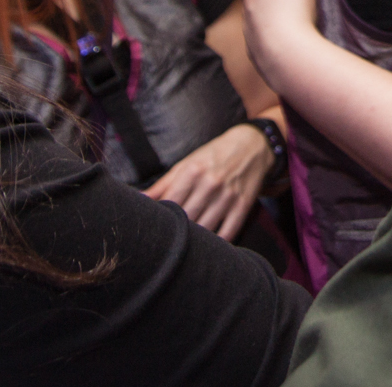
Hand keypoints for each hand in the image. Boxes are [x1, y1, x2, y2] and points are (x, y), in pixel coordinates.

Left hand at [144, 123, 273, 238]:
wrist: (252, 145)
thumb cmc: (214, 155)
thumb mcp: (187, 163)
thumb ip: (163, 184)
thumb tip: (139, 199)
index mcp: (193, 172)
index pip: (170, 202)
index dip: (161, 217)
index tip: (155, 227)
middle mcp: (210, 184)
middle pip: (186, 219)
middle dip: (176, 230)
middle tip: (168, 239)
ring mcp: (228, 196)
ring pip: (205, 229)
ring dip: (195, 240)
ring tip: (185, 245)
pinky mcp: (243, 205)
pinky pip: (228, 232)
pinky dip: (217, 243)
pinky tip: (208, 246)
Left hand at [242, 0, 319, 95]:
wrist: (286, 57)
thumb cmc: (291, 10)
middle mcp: (249, 0)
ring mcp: (252, 25)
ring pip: (270, 4)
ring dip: (284, 1)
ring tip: (306, 4)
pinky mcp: (259, 46)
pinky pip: (272, 27)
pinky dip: (283, 23)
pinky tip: (295, 28)